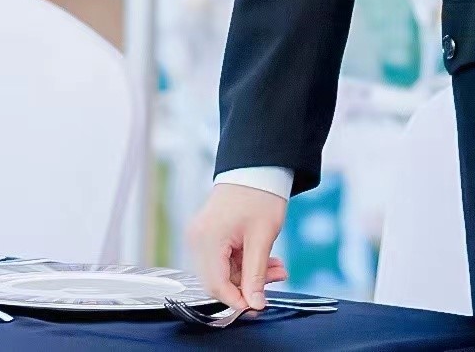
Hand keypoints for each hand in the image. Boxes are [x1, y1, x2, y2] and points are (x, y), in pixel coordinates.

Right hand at [187, 183, 290, 311]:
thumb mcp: (262, 238)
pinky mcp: (209, 234)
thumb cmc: (260, 195)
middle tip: (275, 280)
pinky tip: (266, 259)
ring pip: (224, 270)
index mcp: (207, 239)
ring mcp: (201, 236)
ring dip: (250, 273)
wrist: (258, 167)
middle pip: (218, 279)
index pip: (216, 284)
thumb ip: (256, 275)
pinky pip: (224, 258)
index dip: (237, 300)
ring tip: (278, 268)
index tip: (257, 306)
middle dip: (247, 285)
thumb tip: (254, 304)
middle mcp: (197, 239)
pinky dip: (245, 262)